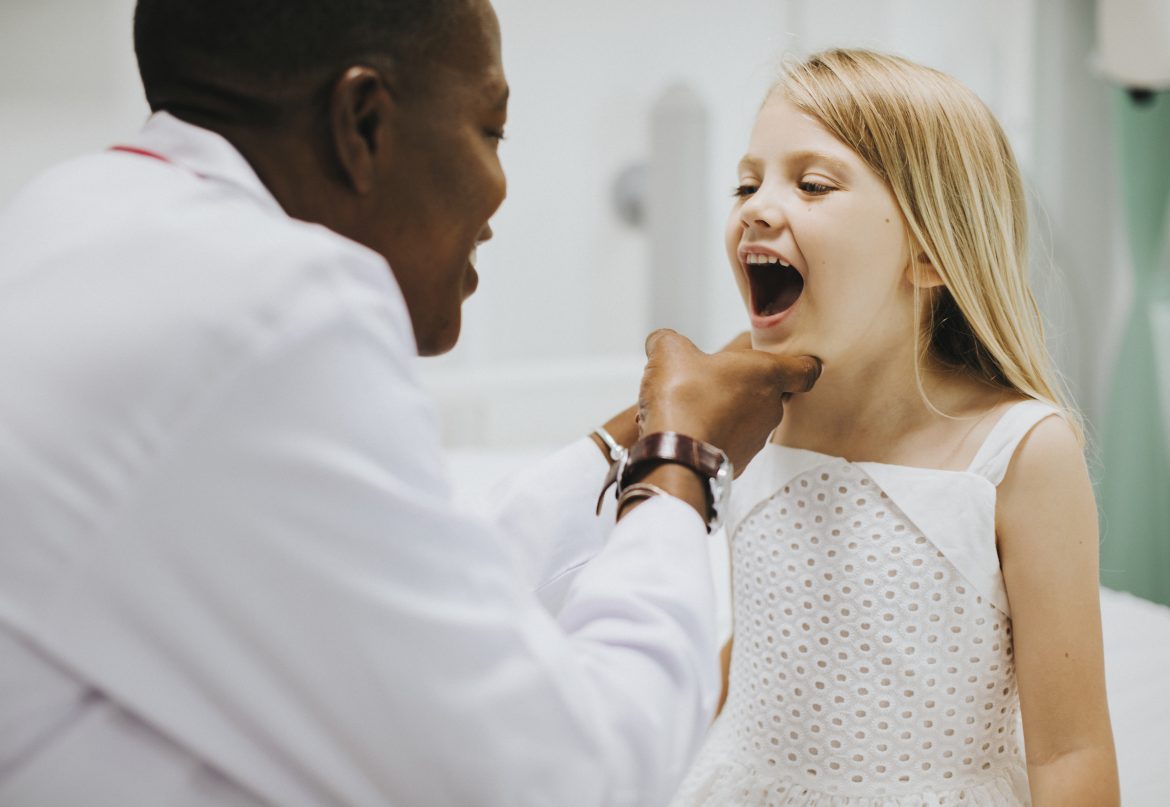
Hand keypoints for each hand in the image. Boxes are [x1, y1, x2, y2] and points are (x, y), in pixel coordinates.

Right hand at [637, 329, 819, 475]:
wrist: (675, 458)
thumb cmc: (684, 400)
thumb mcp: (669, 352)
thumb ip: (668, 340)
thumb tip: (661, 341)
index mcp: (767, 374)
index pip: (806, 369)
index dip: (801, 363)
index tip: (791, 360)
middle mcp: (771, 408)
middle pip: (772, 391)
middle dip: (747, 384)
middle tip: (719, 377)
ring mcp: (757, 438)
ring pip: (750, 418)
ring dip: (730, 410)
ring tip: (697, 406)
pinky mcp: (740, 461)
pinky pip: (733, 441)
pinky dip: (717, 434)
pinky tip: (691, 429)